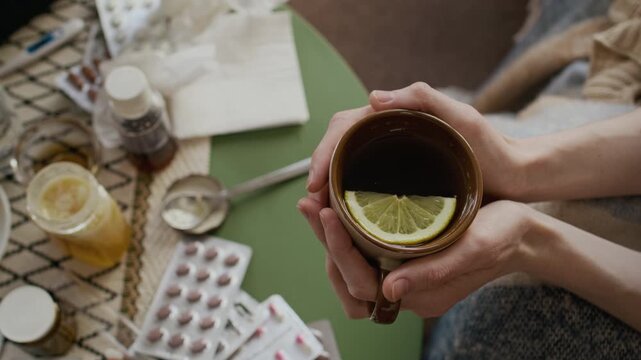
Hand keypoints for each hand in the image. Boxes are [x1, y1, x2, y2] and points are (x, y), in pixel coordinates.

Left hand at [298, 200, 533, 317]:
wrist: (525, 233)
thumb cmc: (505, 236)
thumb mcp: (475, 248)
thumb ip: (434, 272)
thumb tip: (390, 292)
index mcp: (417, 294)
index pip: (360, 280)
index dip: (337, 247)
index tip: (325, 211)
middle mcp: (404, 289)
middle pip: (348, 272)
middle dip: (323, 237)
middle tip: (308, 200)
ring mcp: (402, 275)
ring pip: (352, 261)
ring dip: (329, 233)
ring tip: (315, 199)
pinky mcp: (404, 258)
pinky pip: (364, 249)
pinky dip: (345, 229)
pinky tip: (338, 203)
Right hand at [306, 82, 525, 199]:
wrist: (513, 177)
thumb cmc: (492, 148)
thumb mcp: (463, 119)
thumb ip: (424, 99)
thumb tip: (372, 98)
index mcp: (395, 118)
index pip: (345, 128)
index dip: (325, 153)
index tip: (316, 182)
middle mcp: (389, 135)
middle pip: (340, 146)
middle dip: (320, 170)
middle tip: (311, 202)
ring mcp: (393, 158)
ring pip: (347, 166)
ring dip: (328, 185)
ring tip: (319, 212)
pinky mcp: (400, 180)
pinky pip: (363, 183)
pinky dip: (346, 196)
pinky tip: (342, 215)